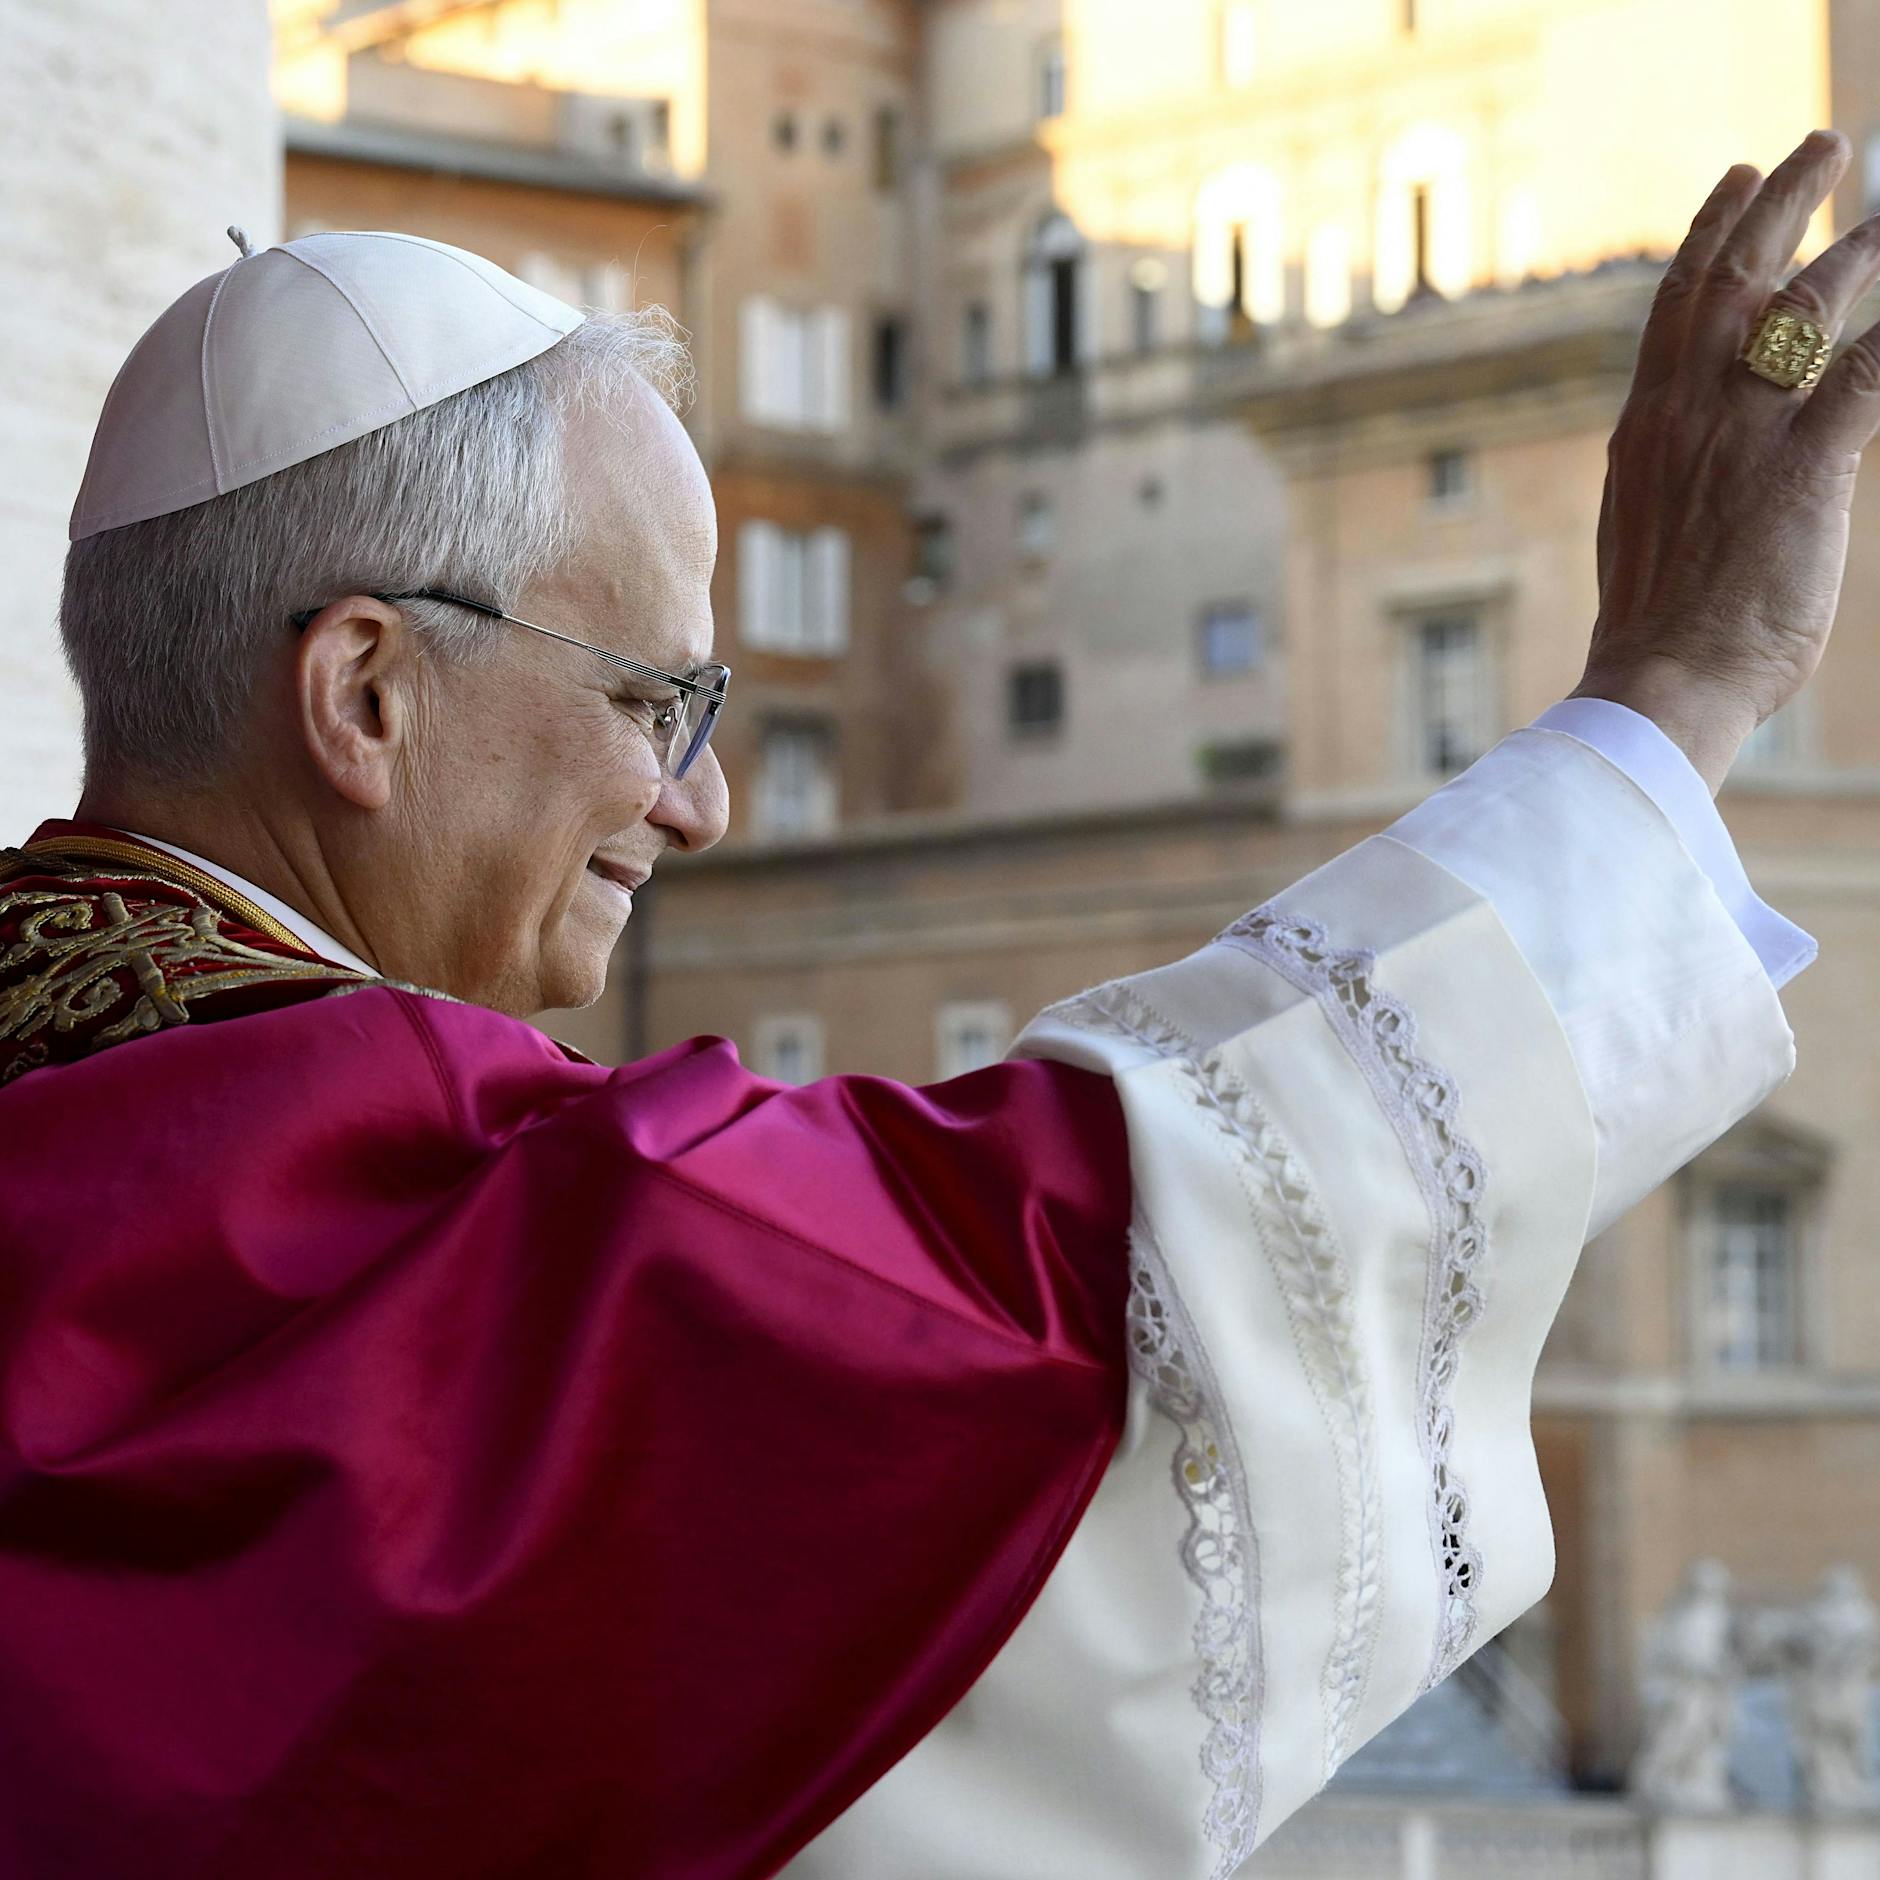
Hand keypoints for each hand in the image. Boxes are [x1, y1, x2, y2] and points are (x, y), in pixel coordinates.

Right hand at [1573, 130, 1879, 792]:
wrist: (1658, 684)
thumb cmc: (1653, 628)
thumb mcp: (1641, 525)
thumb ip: (1668, 468)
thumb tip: (1687, 451)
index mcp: (1643, 426)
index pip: (1677, 303)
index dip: (1711, 232)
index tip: (1735, 182)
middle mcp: (1686, 411)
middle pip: (1736, 276)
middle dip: (1781, 200)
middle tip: (1819, 146)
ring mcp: (1743, 435)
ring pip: (1805, 307)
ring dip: (1856, 245)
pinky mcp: (1804, 469)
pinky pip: (1867, 371)